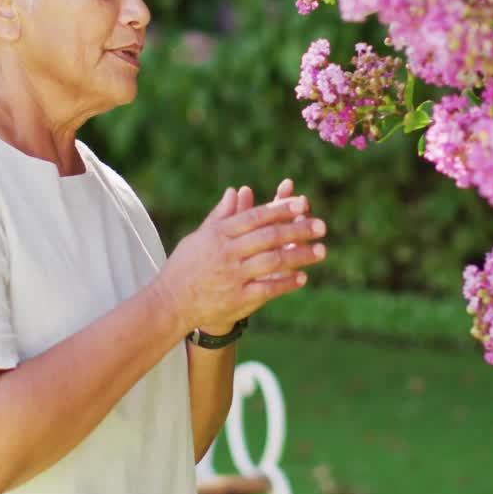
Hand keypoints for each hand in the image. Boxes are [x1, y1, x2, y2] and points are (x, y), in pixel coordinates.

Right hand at [154, 184, 326, 336]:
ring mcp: (233, 276)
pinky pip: (268, 289)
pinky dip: (286, 283)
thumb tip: (236, 191)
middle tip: (322, 226)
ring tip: (321, 251)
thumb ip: (220, 215)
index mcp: (219, 234)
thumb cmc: (185, 267)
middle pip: (269, 236)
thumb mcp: (199, 237)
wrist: (171, 303)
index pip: (255, 217)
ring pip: (273, 261)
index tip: (301, 204)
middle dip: (298, 229)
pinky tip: (302, 277)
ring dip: (300, 255)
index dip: (280, 209)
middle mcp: (227, 253)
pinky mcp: (238, 299)